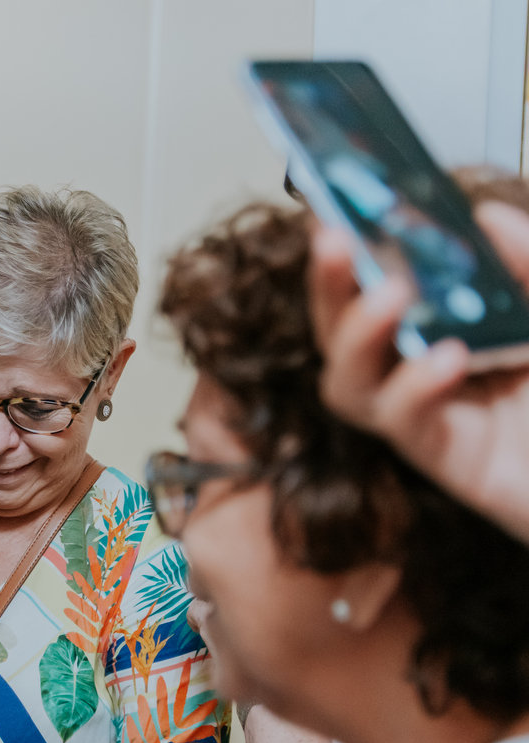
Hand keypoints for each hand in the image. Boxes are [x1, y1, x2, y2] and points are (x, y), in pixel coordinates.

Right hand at [310, 201, 528, 545]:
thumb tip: (486, 217)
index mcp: (440, 330)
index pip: (371, 288)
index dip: (343, 253)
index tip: (328, 210)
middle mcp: (420, 373)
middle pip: (340, 333)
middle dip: (329, 285)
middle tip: (334, 239)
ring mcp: (427, 419)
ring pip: (348, 385)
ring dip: (357, 337)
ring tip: (389, 297)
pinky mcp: (446, 460)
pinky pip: (404, 425)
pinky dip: (414, 388)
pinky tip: (447, 359)